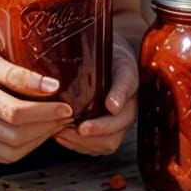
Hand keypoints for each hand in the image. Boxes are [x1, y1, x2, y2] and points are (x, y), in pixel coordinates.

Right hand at [0, 35, 73, 162]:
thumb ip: (9, 69)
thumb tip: (49, 85)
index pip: (16, 113)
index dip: (47, 113)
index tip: (67, 104)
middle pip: (17, 136)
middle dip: (48, 128)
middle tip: (67, 114)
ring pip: (10, 152)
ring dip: (38, 141)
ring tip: (53, 123)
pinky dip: (20, 147)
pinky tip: (31, 130)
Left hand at [52, 33, 137, 155]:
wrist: (104, 60)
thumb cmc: (96, 52)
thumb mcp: (95, 44)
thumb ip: (86, 46)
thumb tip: (62, 47)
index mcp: (126, 75)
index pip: (127, 84)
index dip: (119, 95)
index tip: (110, 104)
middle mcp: (128, 101)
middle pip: (121, 122)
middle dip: (100, 129)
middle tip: (80, 129)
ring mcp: (119, 119)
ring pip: (111, 140)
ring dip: (87, 142)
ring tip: (64, 134)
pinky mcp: (108, 131)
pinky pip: (99, 146)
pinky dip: (81, 146)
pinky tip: (63, 137)